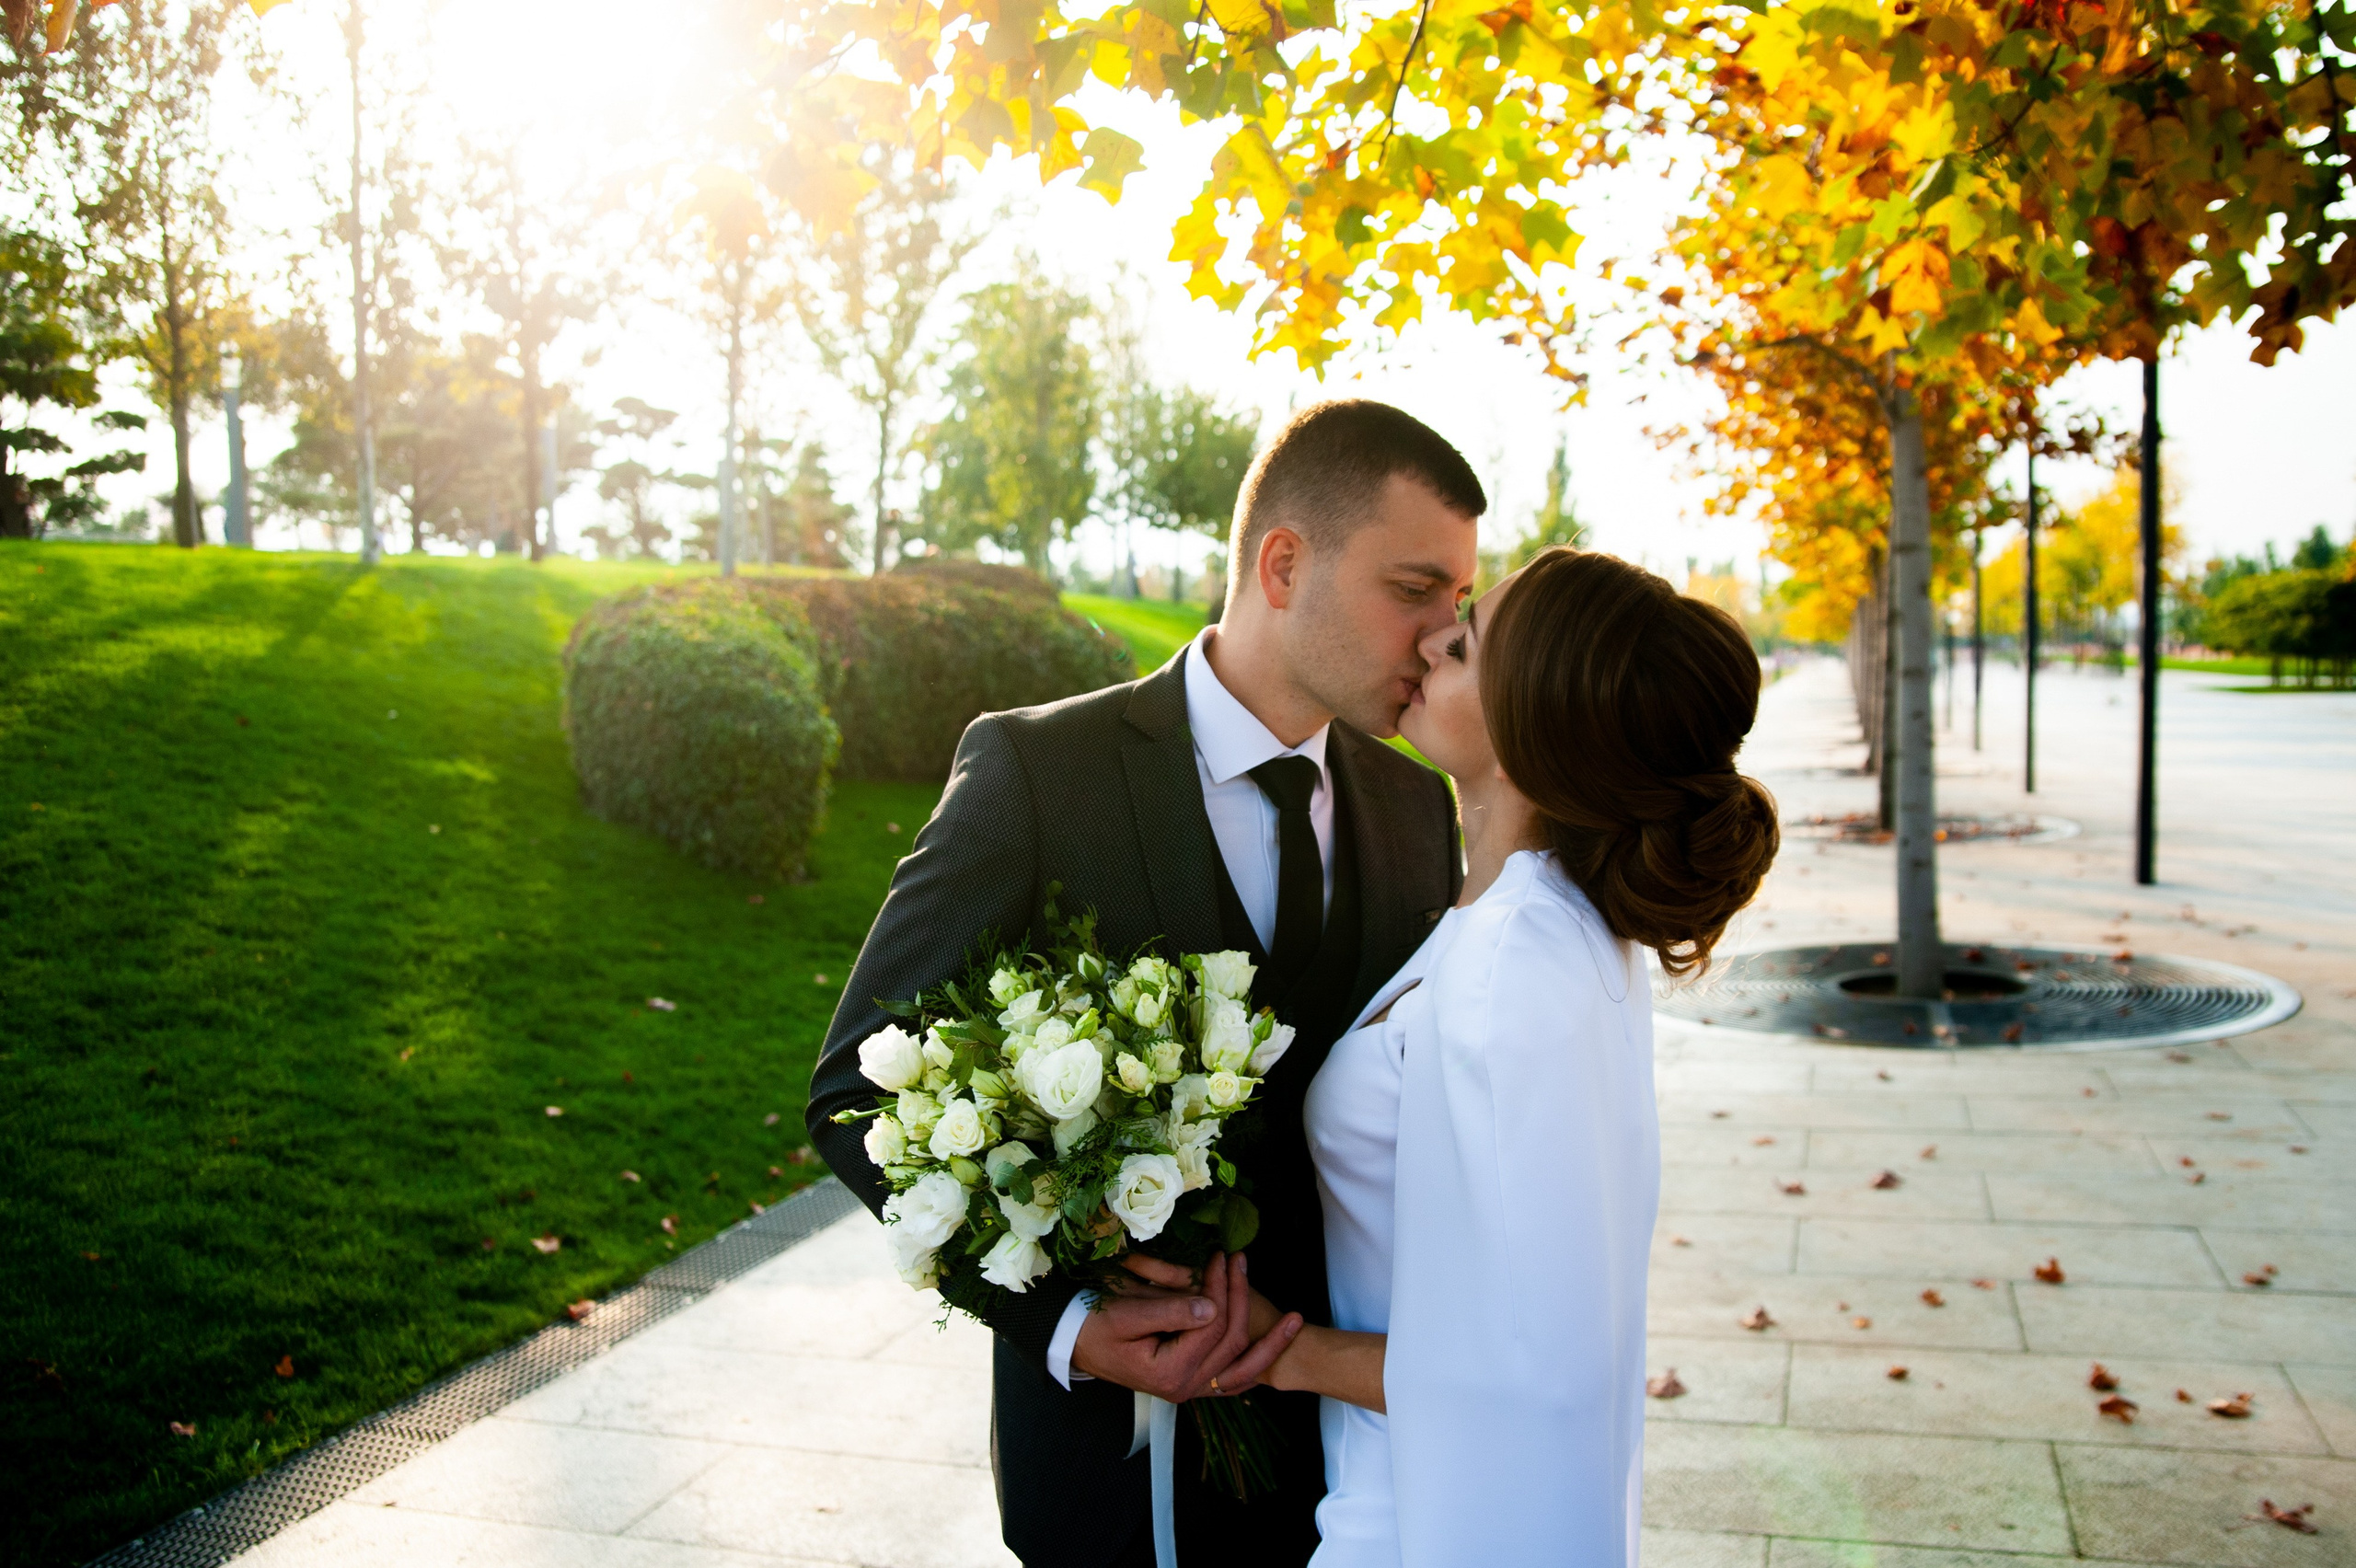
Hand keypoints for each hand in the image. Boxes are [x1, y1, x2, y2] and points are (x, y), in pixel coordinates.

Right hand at [1073, 1252, 1299, 1401]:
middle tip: (1239, 1260)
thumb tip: (1211, 1305)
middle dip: (1241, 1298)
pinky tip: (1277, 1350)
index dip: (1220, 1289)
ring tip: (1293, 1318)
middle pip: (1231, 1343)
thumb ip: (1169, 1310)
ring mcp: (1191, 1387)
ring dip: (1269, 1343)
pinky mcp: (1192, 1381)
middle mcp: (1185, 1387)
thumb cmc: (1094, 1322)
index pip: (1211, 1327)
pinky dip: (1257, 1366)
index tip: (1220, 1256)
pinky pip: (1233, 1379)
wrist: (1073, 1341)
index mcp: (1169, 1372)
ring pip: (1243, 1370)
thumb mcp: (1126, 1312)